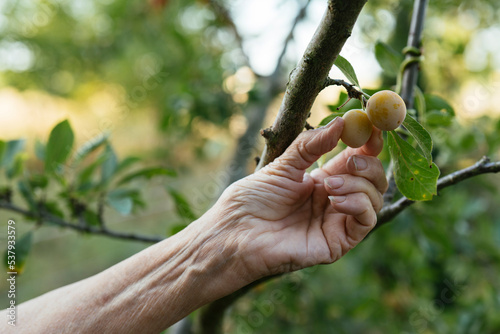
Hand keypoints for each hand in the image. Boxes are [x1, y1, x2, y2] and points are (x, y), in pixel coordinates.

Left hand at [216, 117, 387, 279]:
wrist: (235, 233)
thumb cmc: (251, 200)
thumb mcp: (282, 165)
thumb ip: (311, 145)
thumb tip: (340, 122)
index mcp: (322, 179)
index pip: (357, 158)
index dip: (369, 142)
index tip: (374, 124)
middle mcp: (334, 199)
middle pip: (373, 178)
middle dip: (367, 163)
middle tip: (350, 161)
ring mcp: (336, 221)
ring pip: (374, 197)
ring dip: (358, 185)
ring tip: (328, 185)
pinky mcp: (337, 242)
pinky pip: (366, 221)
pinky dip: (358, 204)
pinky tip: (335, 200)